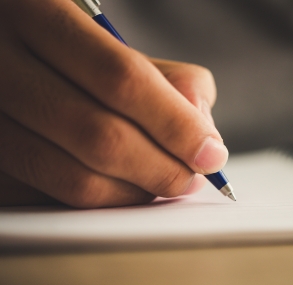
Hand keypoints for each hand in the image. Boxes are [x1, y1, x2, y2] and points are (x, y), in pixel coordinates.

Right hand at [0, 0, 226, 207]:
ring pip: (74, 178)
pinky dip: (105, 199)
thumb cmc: (75, 48)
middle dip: (162, 168)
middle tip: (192, 176)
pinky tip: (125, 185)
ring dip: (136, 191)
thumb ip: (170, 79)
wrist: (5, 52)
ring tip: (164, 182)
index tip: (211, 153)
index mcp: (37, 10)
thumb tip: (203, 134)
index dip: (176, 124)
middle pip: (99, 136)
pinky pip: (56, 196)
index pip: (122, 79)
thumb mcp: (120, 43)